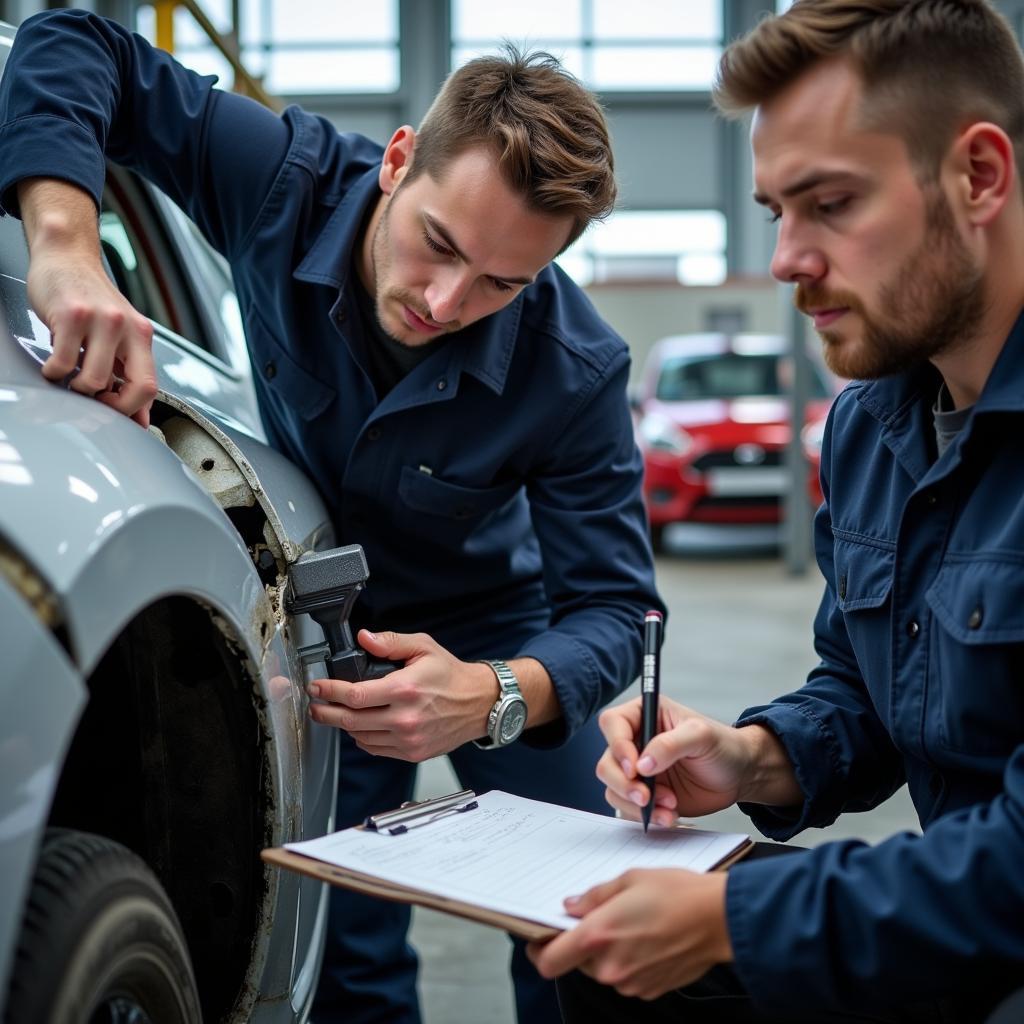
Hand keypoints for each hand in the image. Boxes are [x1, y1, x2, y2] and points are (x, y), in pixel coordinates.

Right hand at [20, 179, 156, 426]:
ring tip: (69, 378)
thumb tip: (139, 419)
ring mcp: (102, 320)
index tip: (112, 410)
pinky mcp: (72, 315)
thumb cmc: (90, 301)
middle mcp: (128, 327)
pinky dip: (54, 372)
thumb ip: (127, 371)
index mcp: (142, 336)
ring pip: (96, 380)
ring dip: (78, 389)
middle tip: (90, 400)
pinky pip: (63, 363)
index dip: (132, 409)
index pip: (150, 387)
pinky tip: (52, 366)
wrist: (66, 257)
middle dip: (112, 406)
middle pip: (136, 388)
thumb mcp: (118, 336)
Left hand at [306, 629, 495, 760]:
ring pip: (360, 737)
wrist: (479, 703)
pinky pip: (376, 749)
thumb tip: (364, 638)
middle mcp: (405, 718)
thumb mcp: (423, 647)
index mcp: (405, 689)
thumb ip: (391, 642)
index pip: (355, 695)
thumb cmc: (451, 675)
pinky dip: (362, 738)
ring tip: (337, 714)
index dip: (330, 692)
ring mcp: (408, 739)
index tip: (317, 688)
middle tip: (314, 706)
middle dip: (325, 713)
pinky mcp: (412, 753)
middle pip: (350, 720)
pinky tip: (361, 726)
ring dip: (344, 725)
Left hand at [527, 868, 730, 999]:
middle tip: (598, 917)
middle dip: (581, 943)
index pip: (548, 960)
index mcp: (597, 937)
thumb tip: (572, 906)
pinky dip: (628, 960)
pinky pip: (626, 977)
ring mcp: (630, 984)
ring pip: (602, 969)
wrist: (720, 919)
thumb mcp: (629, 880)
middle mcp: (609, 967)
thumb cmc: (677, 893)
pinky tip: (647, 938)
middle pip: (576, 963)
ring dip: (607, 951)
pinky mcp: (649, 990)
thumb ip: (594, 897)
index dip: (537, 949)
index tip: (539, 937)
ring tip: (631, 923)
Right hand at [596, 696, 795, 827]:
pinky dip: (646, 816)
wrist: (739, 775)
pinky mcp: (644, 793)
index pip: (613, 724)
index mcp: (643, 714)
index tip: (637, 768)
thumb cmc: (723, 745)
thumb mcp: (701, 736)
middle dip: (624, 784)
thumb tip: (642, 763)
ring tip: (669, 807)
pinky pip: (629, 807)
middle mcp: (635, 741)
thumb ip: (670, 744)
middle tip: (646, 797)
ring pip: (614, 787)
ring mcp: (638, 769)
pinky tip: (670, 815)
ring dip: (637, 803)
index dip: (618, 746)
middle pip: (607, 761)